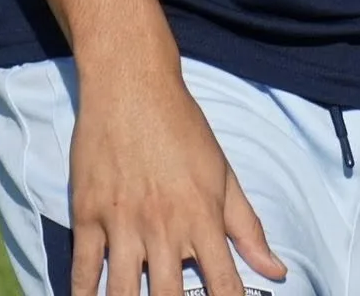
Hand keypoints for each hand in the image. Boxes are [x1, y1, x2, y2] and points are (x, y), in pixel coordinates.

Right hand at [69, 50, 286, 295]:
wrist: (133, 85)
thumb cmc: (184, 130)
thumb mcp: (224, 175)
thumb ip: (248, 228)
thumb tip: (278, 271)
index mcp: (203, 216)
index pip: (222, 283)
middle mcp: (164, 225)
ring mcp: (123, 221)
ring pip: (121, 292)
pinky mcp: (87, 215)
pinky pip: (81, 271)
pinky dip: (82, 295)